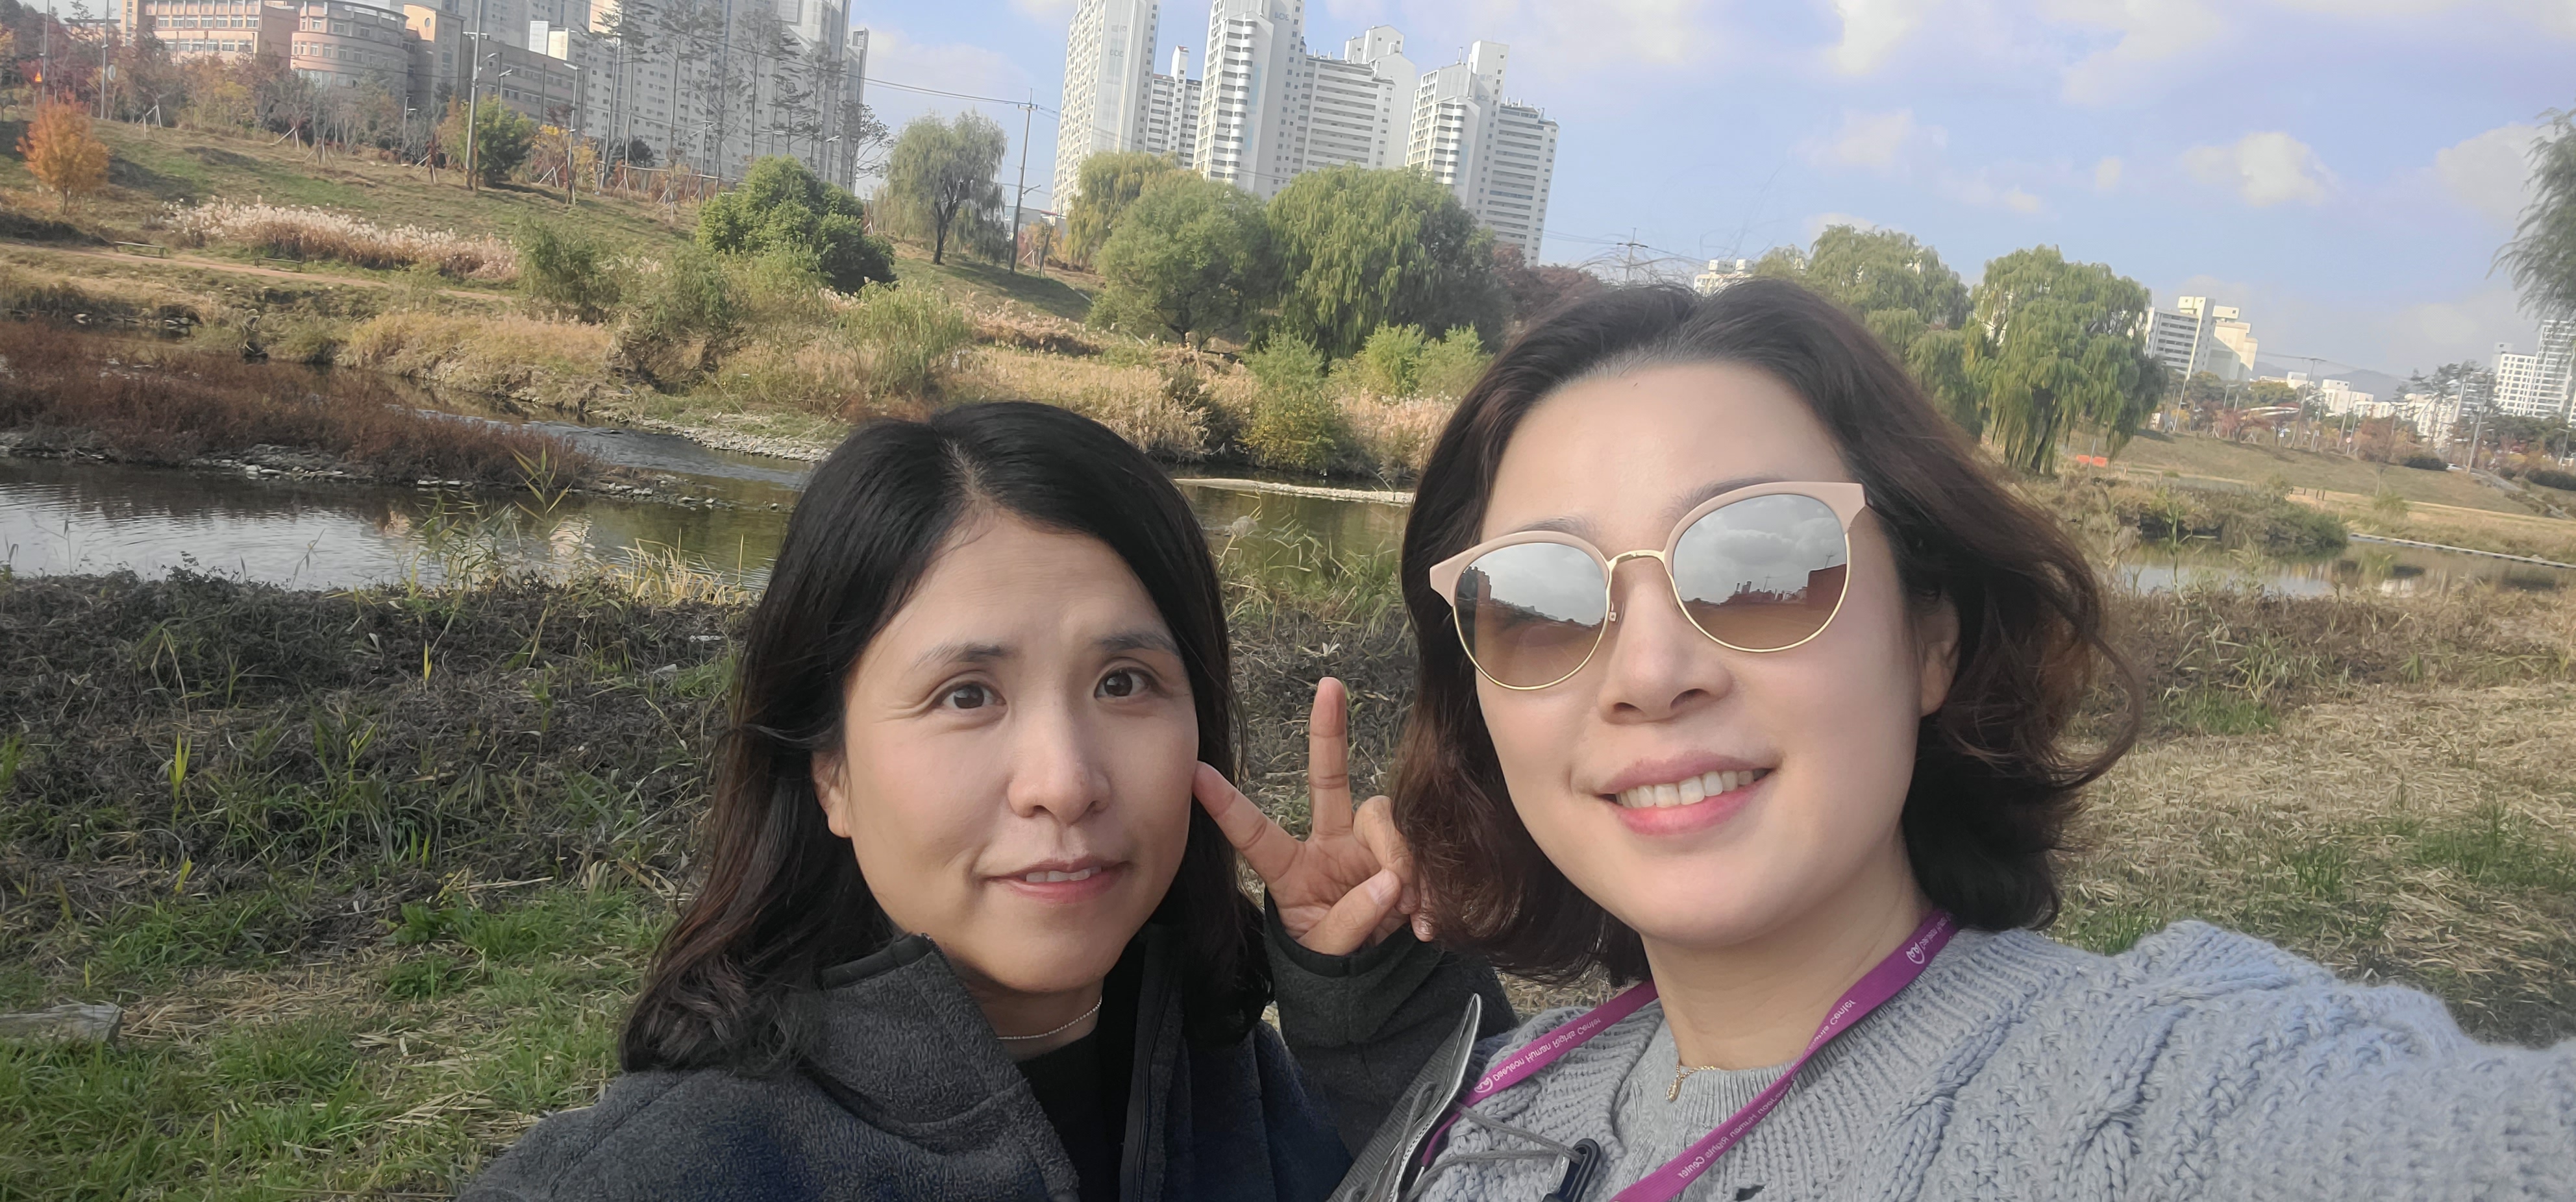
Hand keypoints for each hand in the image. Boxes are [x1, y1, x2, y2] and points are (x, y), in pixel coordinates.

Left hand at [1192, 678, 1422, 955]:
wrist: (1378, 974)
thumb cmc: (1336, 962)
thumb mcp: (1329, 954)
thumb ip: (1352, 922)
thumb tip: (1390, 883)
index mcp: (1292, 870)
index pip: (1255, 835)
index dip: (1228, 807)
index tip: (1195, 774)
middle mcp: (1329, 844)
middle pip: (1328, 781)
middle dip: (1326, 731)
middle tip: (1329, 688)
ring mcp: (1368, 843)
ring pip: (1386, 819)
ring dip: (1402, 861)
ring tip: (1409, 914)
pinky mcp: (1405, 851)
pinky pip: (1421, 844)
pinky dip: (1429, 884)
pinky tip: (1425, 920)